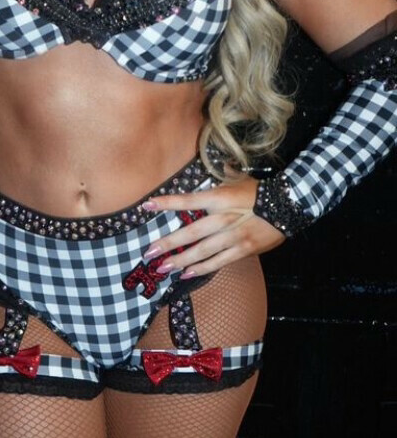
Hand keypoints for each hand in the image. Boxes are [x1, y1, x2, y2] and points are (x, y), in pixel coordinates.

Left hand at [141, 174, 285, 278]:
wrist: (289, 206)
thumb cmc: (260, 191)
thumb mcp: (239, 178)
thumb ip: (224, 173)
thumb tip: (220, 163)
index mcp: (219, 198)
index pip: (187, 200)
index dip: (167, 203)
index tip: (147, 206)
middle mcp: (223, 218)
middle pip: (191, 233)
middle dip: (168, 243)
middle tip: (149, 252)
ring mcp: (232, 237)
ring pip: (202, 252)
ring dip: (180, 261)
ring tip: (163, 267)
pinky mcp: (242, 250)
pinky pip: (218, 262)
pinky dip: (201, 269)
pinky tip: (186, 273)